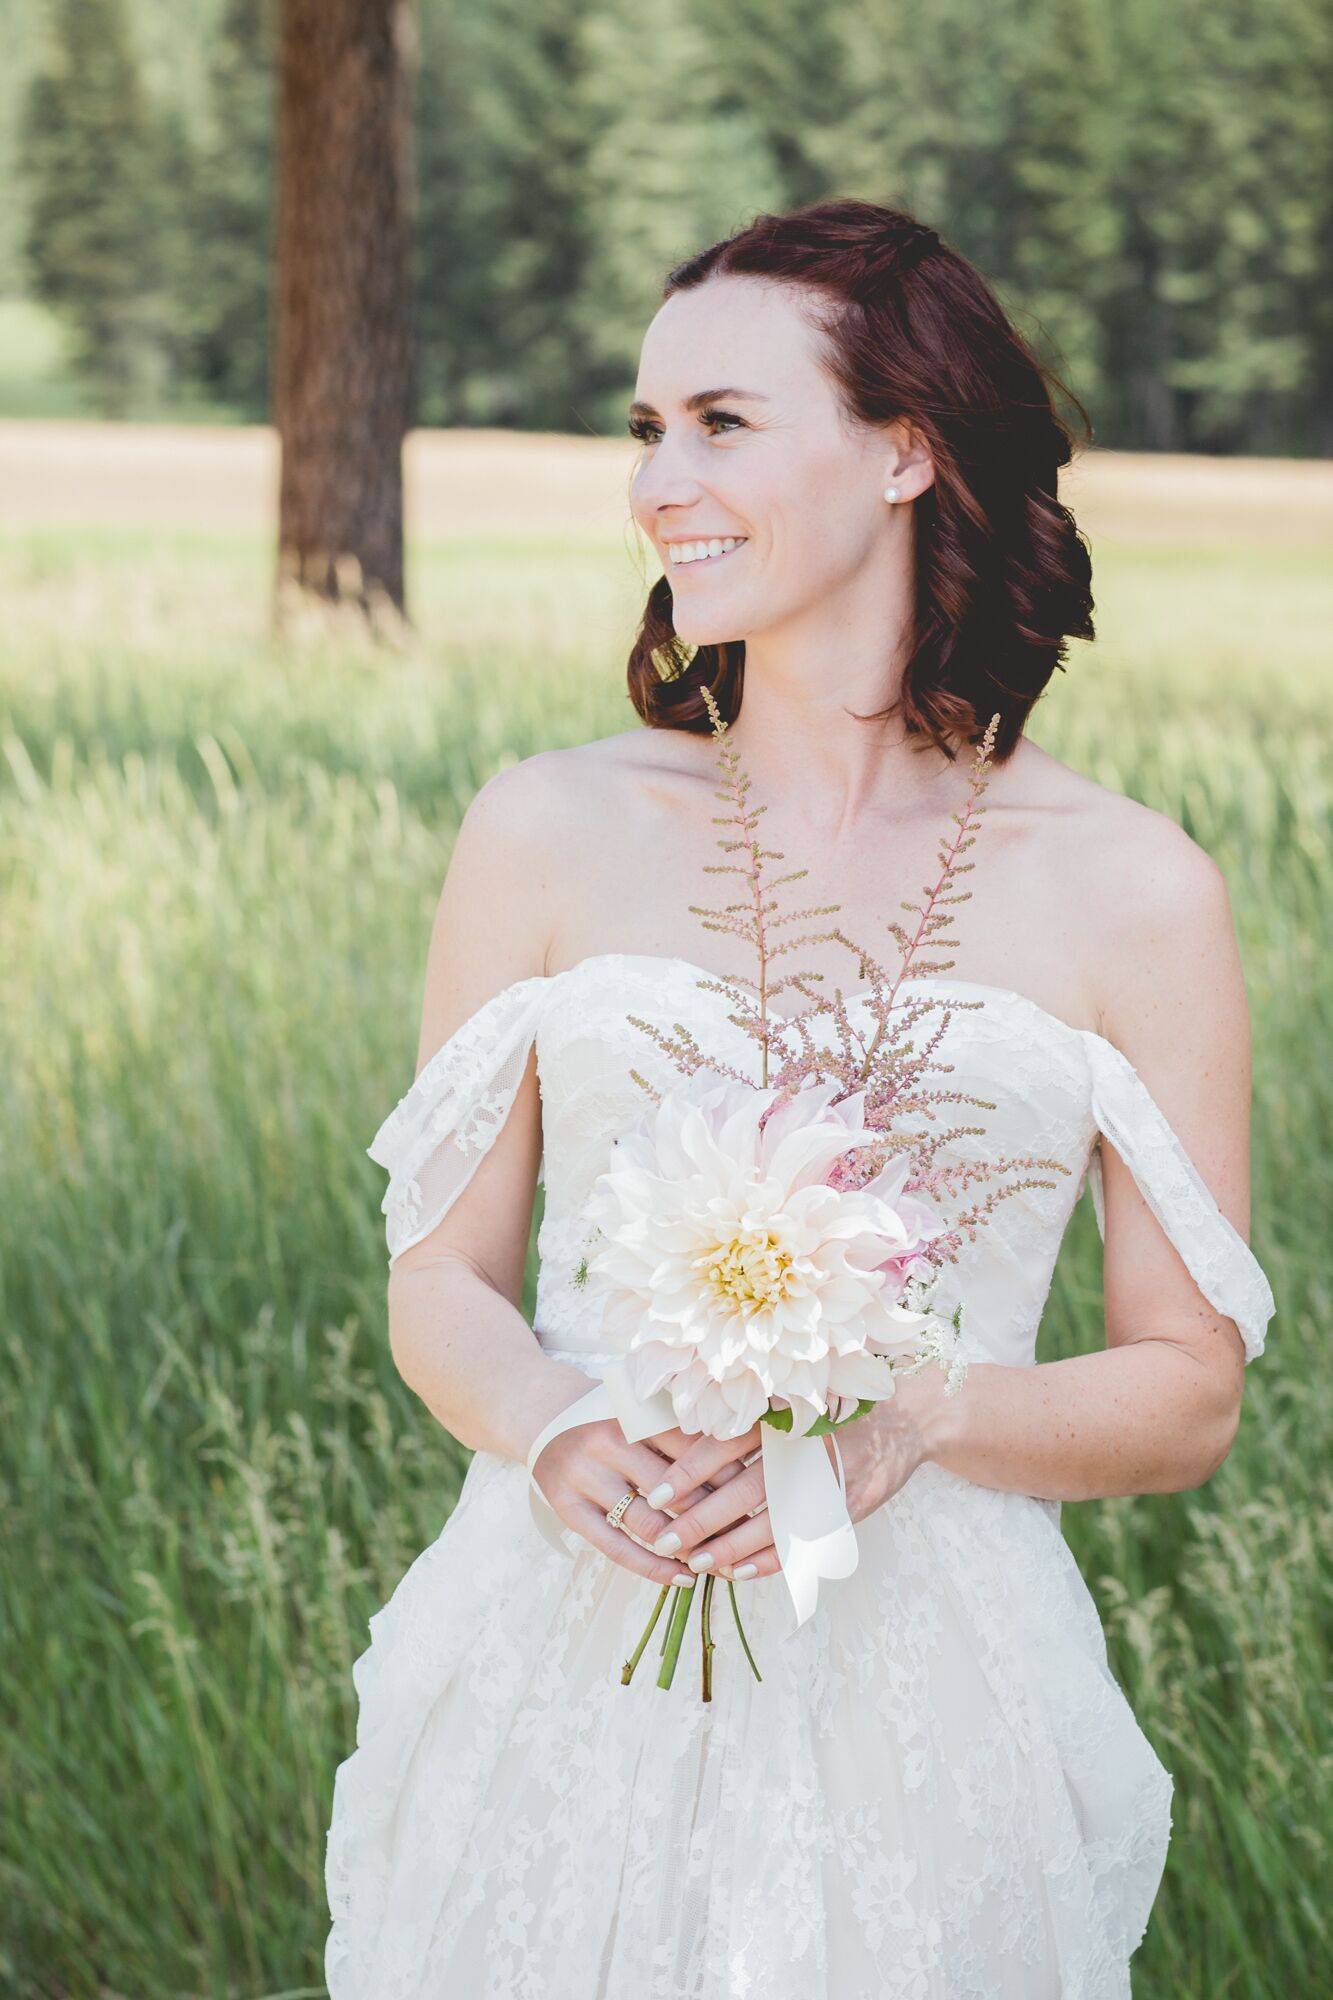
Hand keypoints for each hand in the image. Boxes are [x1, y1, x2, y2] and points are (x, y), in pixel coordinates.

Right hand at [529, 1416, 751, 1588]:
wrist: (541, 1411)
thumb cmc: (610, 1413)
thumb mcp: (643, 1408)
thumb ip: (684, 1428)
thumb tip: (747, 1464)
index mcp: (634, 1413)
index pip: (693, 1451)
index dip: (729, 1477)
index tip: (759, 1498)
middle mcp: (608, 1441)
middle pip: (675, 1491)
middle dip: (715, 1519)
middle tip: (748, 1539)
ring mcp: (585, 1476)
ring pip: (649, 1524)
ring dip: (687, 1548)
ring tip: (719, 1563)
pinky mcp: (568, 1508)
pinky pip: (616, 1548)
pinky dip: (653, 1568)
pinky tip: (682, 1578)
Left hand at [647, 1374, 940, 1581]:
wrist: (908, 1417)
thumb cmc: (835, 1406)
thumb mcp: (792, 1399)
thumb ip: (747, 1418)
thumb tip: (676, 1437)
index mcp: (783, 1413)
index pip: (726, 1443)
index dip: (689, 1470)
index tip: (657, 1494)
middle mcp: (804, 1445)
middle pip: (744, 1489)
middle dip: (702, 1519)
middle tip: (665, 1540)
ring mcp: (831, 1479)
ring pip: (772, 1521)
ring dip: (732, 1546)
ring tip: (698, 1563)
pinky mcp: (851, 1506)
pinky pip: (806, 1539)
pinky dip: (772, 1558)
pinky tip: (740, 1571)